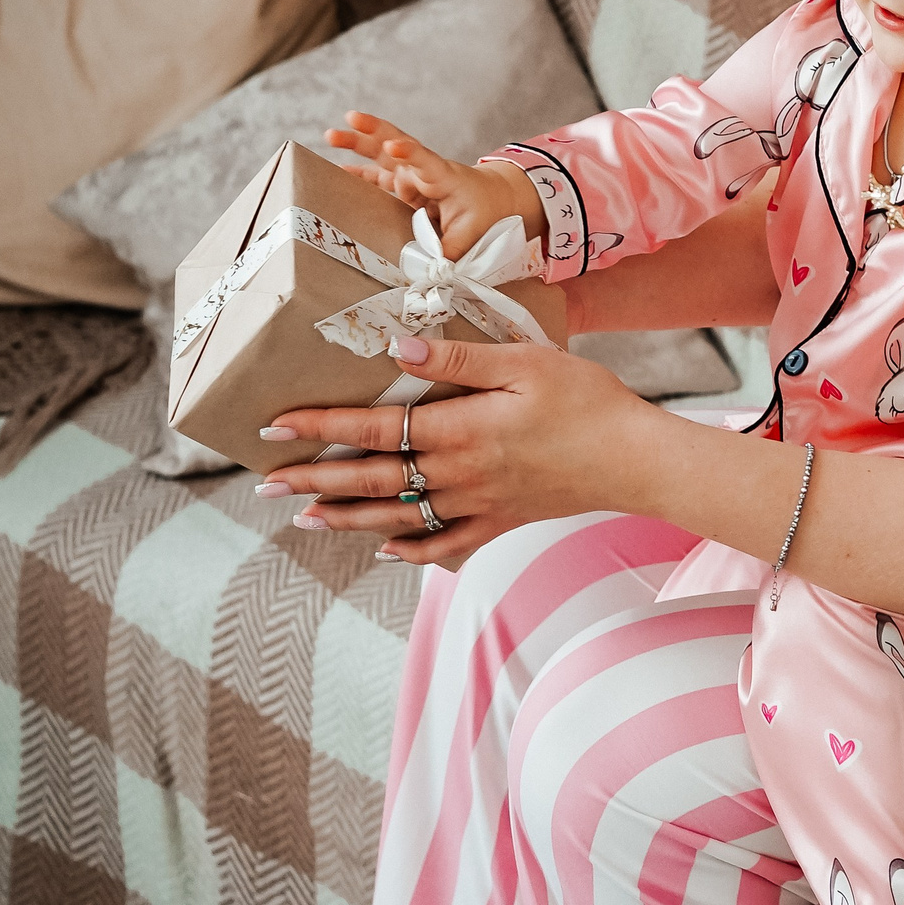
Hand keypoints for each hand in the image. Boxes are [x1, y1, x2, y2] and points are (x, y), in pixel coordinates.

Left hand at [256, 335, 660, 567]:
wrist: (635, 458)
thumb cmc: (587, 400)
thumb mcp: (525, 362)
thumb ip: (458, 361)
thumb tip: (394, 353)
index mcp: (461, 431)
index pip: (374, 431)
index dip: (321, 428)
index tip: (276, 427)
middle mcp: (460, 474)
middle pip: (374, 480)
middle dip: (316, 481)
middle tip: (268, 484)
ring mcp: (480, 504)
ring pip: (399, 517)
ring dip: (348, 517)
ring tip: (307, 517)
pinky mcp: (503, 521)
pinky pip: (447, 545)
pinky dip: (411, 551)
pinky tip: (387, 550)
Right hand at [324, 111, 542, 258]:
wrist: (493, 198)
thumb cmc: (484, 212)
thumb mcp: (472, 233)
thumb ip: (447, 251)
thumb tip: (425, 270)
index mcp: (444, 177)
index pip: (424, 161)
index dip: (409, 153)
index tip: (393, 145)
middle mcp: (423, 172)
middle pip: (396, 146)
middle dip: (373, 132)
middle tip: (351, 118)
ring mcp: (411, 176)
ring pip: (382, 155)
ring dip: (357, 143)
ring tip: (330, 133)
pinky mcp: (404, 185)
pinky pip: (377, 176)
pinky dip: (357, 173)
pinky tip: (335, 169)